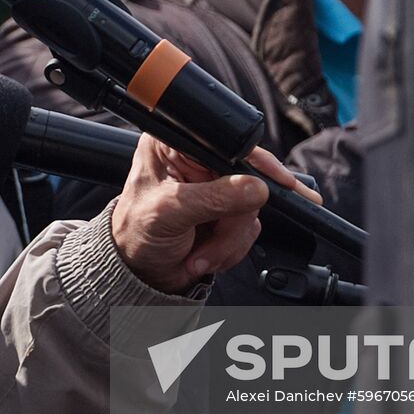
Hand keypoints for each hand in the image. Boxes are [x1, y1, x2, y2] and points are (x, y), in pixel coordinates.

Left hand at [110, 136, 322, 293]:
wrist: (140, 273)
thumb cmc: (136, 234)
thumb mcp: (169, 212)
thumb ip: (213, 198)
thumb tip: (255, 188)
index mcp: (175, 144)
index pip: (225, 141)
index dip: (254, 161)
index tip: (277, 181)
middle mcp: (197, 161)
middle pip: (247, 179)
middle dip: (232, 219)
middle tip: (210, 237)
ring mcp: (214, 188)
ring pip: (251, 208)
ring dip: (228, 240)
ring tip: (199, 254)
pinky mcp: (225, 212)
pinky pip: (249, 228)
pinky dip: (230, 248)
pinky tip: (204, 255)